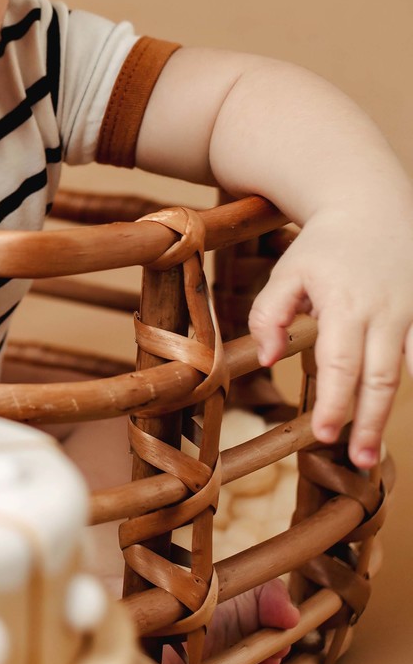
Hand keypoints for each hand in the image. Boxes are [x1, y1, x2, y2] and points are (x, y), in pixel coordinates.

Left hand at [248, 205, 412, 468]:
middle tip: (360, 460)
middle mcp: (385, 312)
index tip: (325, 435)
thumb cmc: (323, 246)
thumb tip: (265, 359)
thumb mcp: (287, 272)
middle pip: (380, 377)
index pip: (340, 364)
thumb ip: (269, 314)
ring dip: (398, 408)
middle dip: (371, 421)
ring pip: (411, 368)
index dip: (335, 402)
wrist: (370, 203)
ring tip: (383, 446)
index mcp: (345, 305)